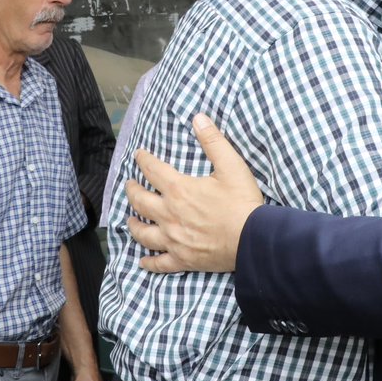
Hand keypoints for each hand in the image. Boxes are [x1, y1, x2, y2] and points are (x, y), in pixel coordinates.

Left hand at [126, 114, 263, 272]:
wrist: (252, 238)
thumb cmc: (242, 201)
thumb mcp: (231, 165)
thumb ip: (213, 141)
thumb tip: (198, 118)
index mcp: (179, 190)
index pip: (153, 170)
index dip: (144, 160)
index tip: (139, 155)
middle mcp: (169, 214)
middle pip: (140, 202)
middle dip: (132, 190)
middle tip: (129, 185)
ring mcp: (173, 239)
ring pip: (144, 233)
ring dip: (134, 225)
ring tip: (130, 219)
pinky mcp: (182, 259)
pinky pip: (159, 263)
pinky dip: (149, 262)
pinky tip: (143, 262)